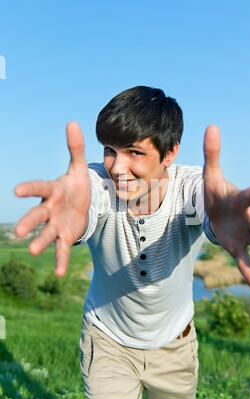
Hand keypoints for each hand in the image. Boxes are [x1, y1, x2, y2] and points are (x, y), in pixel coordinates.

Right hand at [14, 122, 90, 276]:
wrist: (81, 203)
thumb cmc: (75, 185)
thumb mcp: (78, 168)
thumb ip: (75, 148)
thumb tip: (73, 122)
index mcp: (52, 191)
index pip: (39, 188)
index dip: (29, 189)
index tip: (16, 191)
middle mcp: (49, 209)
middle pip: (37, 215)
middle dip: (29, 223)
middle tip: (20, 232)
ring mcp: (56, 224)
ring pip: (46, 234)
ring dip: (41, 242)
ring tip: (34, 251)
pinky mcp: (65, 236)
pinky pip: (61, 249)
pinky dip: (60, 261)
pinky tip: (60, 274)